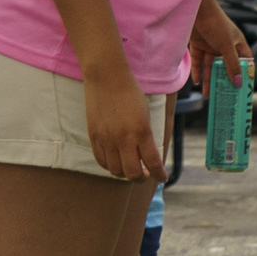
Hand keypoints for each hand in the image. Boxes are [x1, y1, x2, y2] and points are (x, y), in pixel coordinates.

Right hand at [84, 65, 163, 181]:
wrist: (107, 77)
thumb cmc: (131, 94)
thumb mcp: (146, 115)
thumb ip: (146, 138)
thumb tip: (147, 159)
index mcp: (142, 131)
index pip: (153, 162)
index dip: (159, 174)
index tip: (163, 178)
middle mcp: (123, 138)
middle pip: (132, 173)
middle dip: (141, 178)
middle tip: (145, 173)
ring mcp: (106, 138)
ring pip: (115, 170)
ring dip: (125, 173)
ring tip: (131, 166)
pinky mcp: (93, 136)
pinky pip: (101, 161)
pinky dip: (110, 166)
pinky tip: (116, 161)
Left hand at [190, 0, 251, 89]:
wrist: (196, 9)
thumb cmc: (216, 22)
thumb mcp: (226, 46)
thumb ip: (231, 64)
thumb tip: (238, 83)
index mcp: (238, 44)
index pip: (244, 63)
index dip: (244, 75)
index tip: (242, 89)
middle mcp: (225, 46)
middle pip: (226, 68)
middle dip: (224, 81)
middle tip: (223, 96)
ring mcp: (211, 46)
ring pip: (211, 67)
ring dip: (209, 80)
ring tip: (208, 94)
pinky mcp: (199, 45)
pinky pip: (199, 62)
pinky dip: (198, 71)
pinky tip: (197, 82)